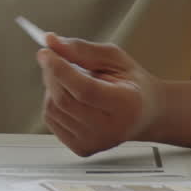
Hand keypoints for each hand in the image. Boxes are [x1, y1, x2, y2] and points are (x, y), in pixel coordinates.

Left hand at [37, 35, 161, 156]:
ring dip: (52, 87)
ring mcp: (95, 142)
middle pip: (64, 99)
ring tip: (71, 80)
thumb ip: (82, 49)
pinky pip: (51, 119)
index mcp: (127, 105)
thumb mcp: (114, 58)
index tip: (46, 52)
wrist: (145, 113)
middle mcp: (111, 129)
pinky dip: (52, 102)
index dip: (60, 69)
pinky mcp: (81, 148)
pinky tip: (70, 97)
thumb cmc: (131, 83)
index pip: (84, 90)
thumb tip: (52, 42)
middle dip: (52, 73)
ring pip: (53, 109)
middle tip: (54, 57)